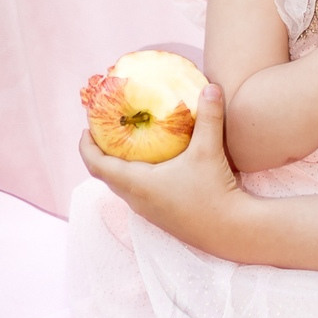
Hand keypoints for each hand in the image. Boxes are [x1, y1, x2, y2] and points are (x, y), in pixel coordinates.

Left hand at [81, 85, 253, 258]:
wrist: (231, 231)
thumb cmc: (214, 193)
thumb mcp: (209, 151)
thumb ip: (209, 117)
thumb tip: (211, 86)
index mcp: (137, 184)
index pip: (96, 165)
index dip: (86, 146)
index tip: (87, 127)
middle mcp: (137, 200)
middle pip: (106, 175)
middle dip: (101, 152)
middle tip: (107, 130)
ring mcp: (148, 211)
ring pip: (122, 186)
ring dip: (118, 166)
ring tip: (127, 145)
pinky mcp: (161, 216)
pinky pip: (137, 193)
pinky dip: (135, 177)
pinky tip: (153, 165)